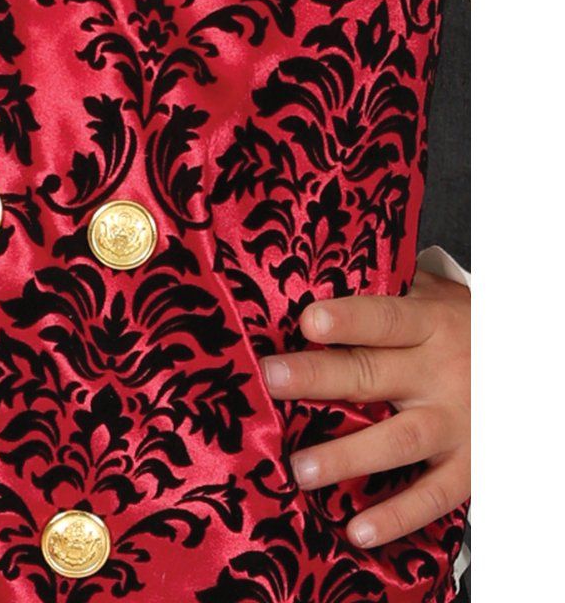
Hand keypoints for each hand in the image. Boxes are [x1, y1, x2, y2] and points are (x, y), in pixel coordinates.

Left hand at [259, 271, 469, 547]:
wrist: (534, 365)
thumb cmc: (466, 326)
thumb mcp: (437, 297)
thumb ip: (388, 289)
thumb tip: (314, 275)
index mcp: (430, 324)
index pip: (386, 318)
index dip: (349, 319)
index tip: (308, 320)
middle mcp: (441, 373)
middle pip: (373, 374)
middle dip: (319, 378)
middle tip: (272, 380)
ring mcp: (457, 423)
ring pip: (398, 440)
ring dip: (347, 456)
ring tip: (300, 468)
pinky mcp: (470, 466)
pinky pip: (434, 495)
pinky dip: (398, 516)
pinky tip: (358, 530)